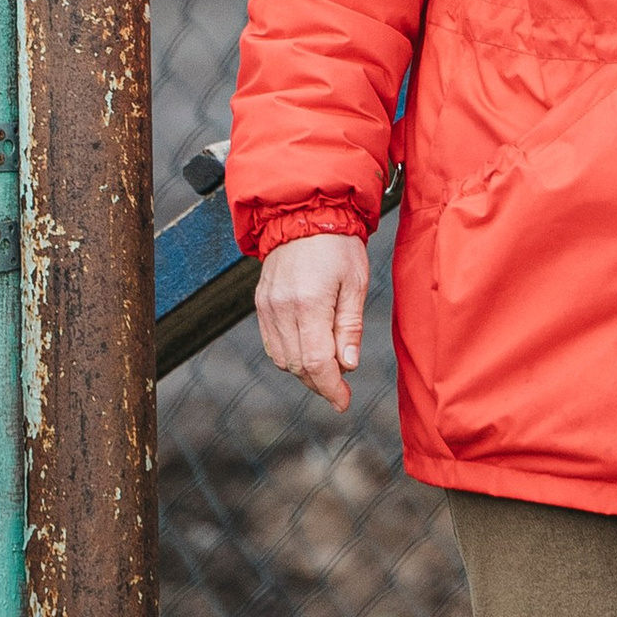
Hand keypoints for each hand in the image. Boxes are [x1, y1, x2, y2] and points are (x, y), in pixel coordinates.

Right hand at [256, 232, 369, 411]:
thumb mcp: (355, 282)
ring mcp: (267, 307)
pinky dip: (289, 356)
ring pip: (282, 359)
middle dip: (320, 384)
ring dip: (304, 372)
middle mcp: (282, 309)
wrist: (304, 215)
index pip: (317, 362)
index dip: (330, 388)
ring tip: (328, 370)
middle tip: (340, 390)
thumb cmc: (337, 246)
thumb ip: (349, 326)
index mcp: (309, 303)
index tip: (343, 402)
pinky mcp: (261, 304)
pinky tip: (308, 352)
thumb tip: (348, 365)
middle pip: (297, 366)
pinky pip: (272, 343)